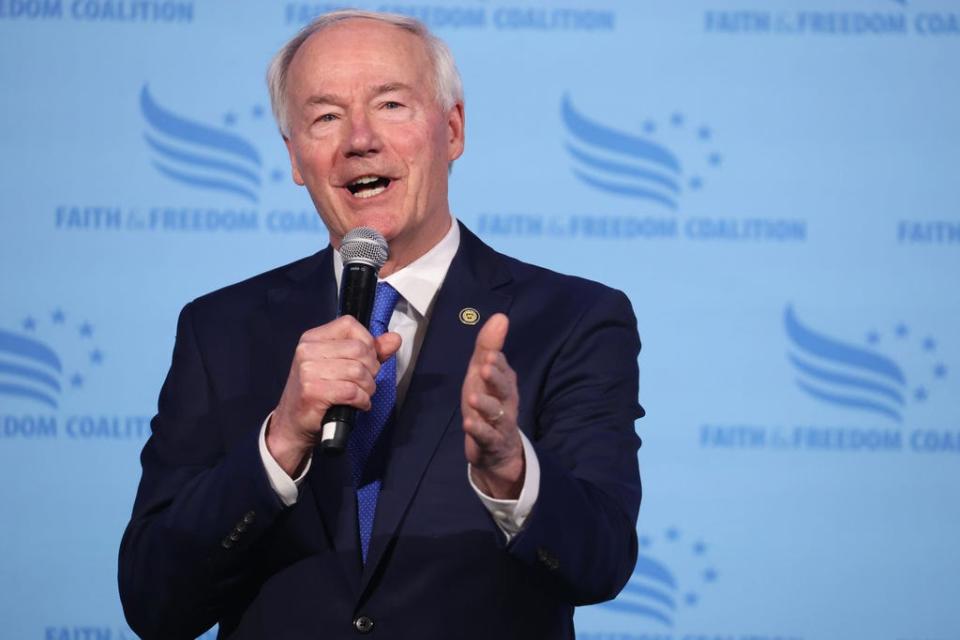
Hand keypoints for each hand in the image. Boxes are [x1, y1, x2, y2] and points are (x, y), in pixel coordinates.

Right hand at [268, 315, 400, 474]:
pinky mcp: (313, 392)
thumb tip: (394, 339)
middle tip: (365, 382)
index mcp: (313, 338)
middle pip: (359, 349)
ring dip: (368, 388)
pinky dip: (362, 401)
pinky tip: (358, 404)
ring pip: (358, 371)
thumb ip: (370, 351)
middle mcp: (307, 350)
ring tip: (362, 395)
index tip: (366, 360)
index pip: (350, 325)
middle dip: (371, 369)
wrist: (293, 423)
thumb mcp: (341, 365)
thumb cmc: (319, 393)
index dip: (367, 342)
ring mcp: (308, 371)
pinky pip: (352, 391)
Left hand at [462, 313, 523, 499]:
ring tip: (471, 397)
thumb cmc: (488, 403)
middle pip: (504, 389)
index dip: (497, 362)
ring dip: (484, 404)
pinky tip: (468, 423)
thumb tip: (500, 316)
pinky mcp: (491, 442)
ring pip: (496, 412)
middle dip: (495, 378)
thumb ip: (489, 347)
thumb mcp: (483, 374)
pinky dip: (478, 429)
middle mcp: (506, 401)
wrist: (498, 449)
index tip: (490, 353)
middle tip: (485, 368)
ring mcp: (500, 423)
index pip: (503, 369)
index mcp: (505, 383)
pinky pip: (486, 436)